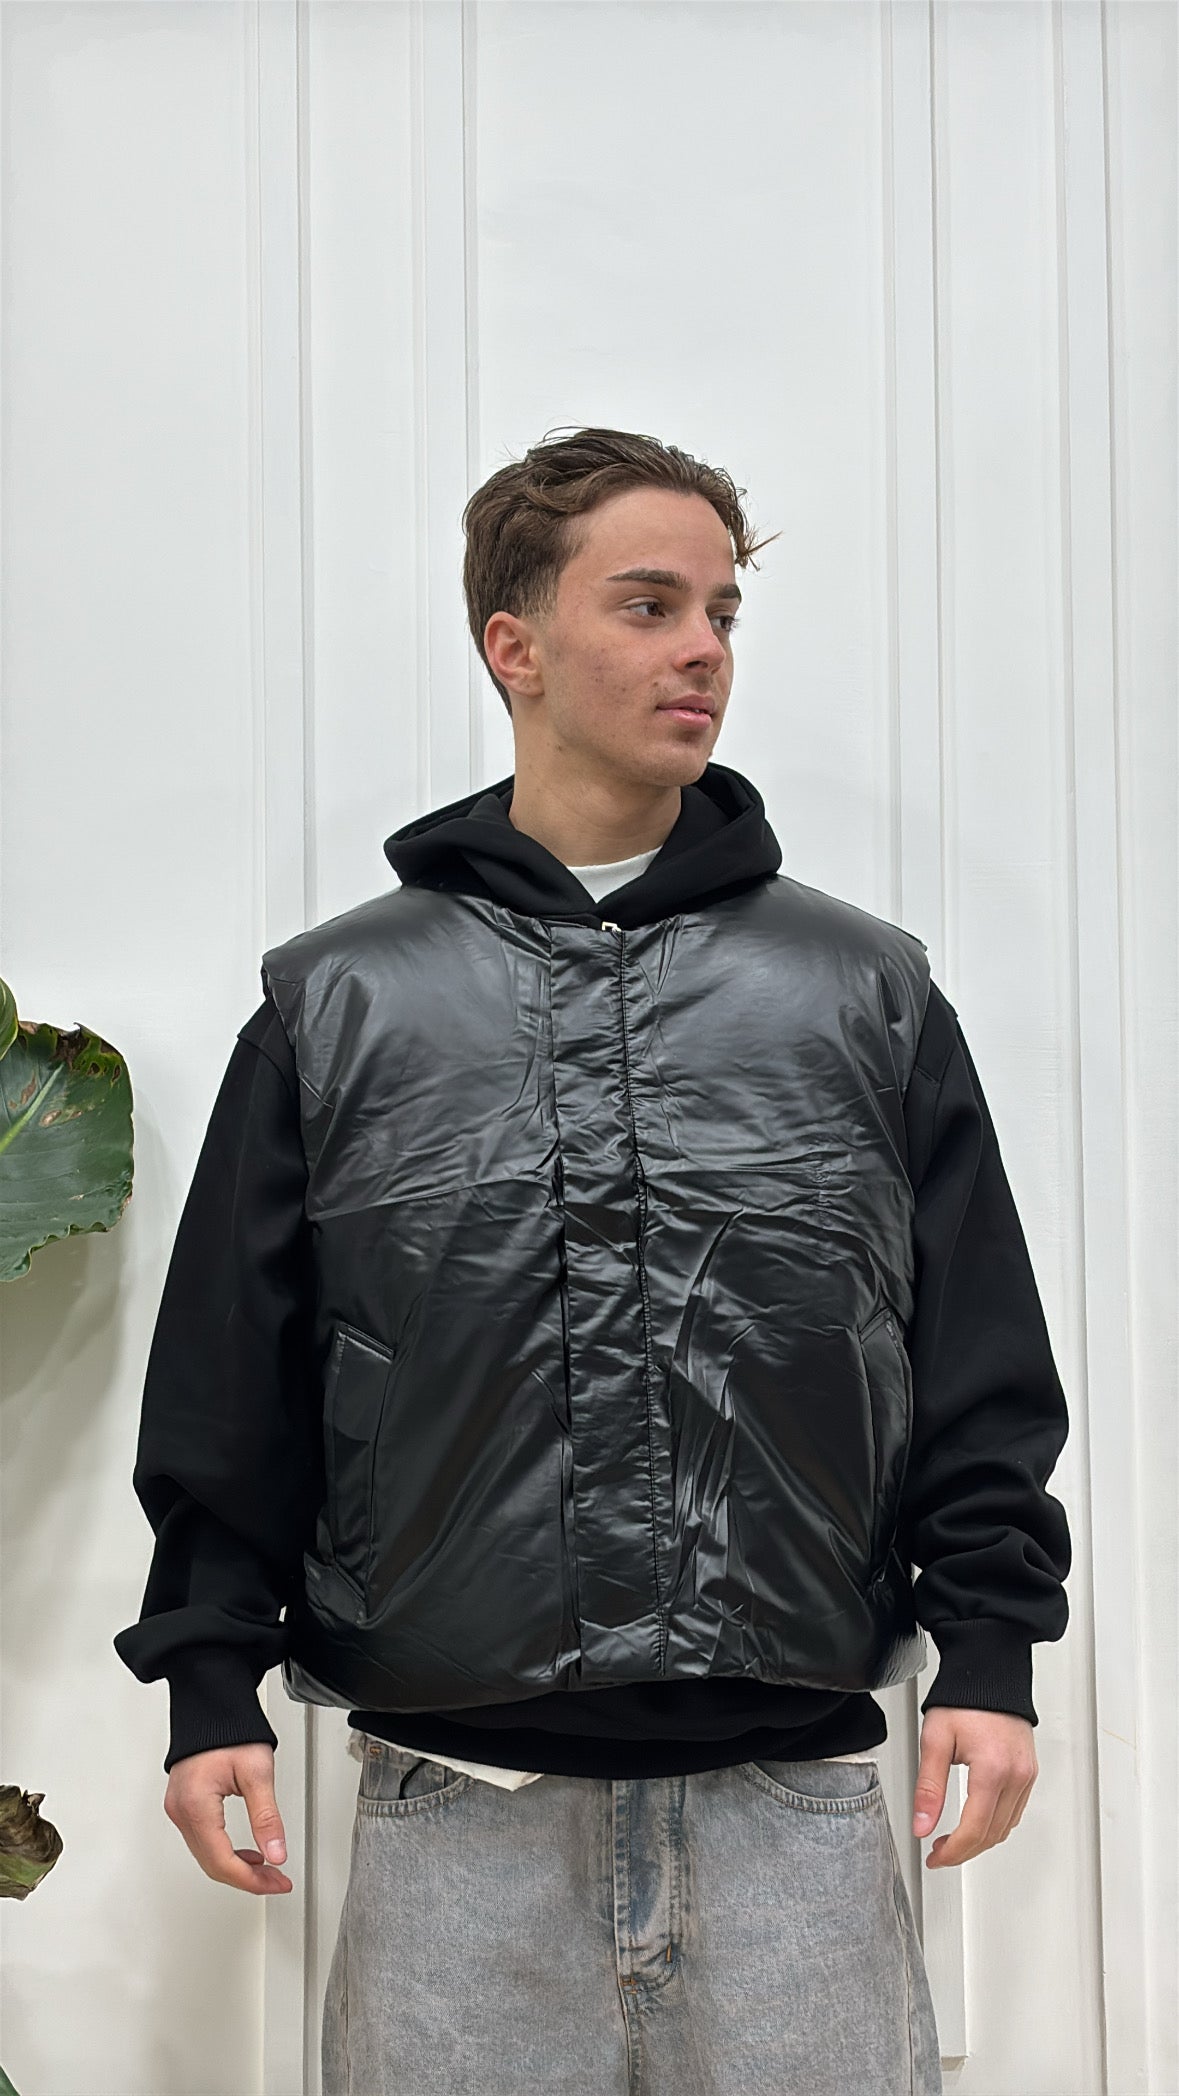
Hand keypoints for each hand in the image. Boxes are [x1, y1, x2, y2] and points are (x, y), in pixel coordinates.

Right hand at [164, 1742, 291, 1894]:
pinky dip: (224, 1852)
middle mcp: (180, 1810)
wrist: (212, 1705)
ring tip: (267, 1869)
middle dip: (247, 1878)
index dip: (252, 1880)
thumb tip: (277, 1854)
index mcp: (196, 1805)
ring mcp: (178, 1808)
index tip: (277, 1883)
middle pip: (212, 1864)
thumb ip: (267, 1818)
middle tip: (277, 1881)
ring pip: (206, 1855)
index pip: (222, 1862)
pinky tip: (247, 1853)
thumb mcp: (257, 1772)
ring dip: (236, 1867)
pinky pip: (202, 1840)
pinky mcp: (183, 1804)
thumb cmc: (230, 1729)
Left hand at [912, 1707, 1036, 1868]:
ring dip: (980, 1841)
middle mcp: (1016, 1775)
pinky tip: (976, 1822)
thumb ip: (928, 1787)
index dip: (952, 1852)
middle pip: (992, 1834)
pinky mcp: (1029, 1771)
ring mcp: (1026, 1774)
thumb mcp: (935, 1740)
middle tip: (939, 1852)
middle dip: (964, 1851)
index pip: (974, 1830)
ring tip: (953, 1840)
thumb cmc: (963, 1700)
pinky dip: (995, 1825)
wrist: (988, 1673)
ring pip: (1006, 1827)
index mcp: (993, 1769)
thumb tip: (922, 1826)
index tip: (934, 1857)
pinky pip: (1015, 1812)